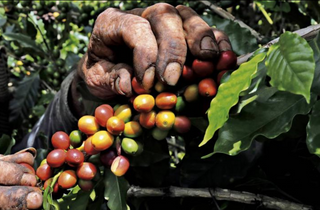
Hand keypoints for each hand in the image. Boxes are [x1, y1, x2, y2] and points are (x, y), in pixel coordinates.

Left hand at [78, 4, 232, 98]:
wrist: (107, 73)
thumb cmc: (102, 73)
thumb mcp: (96, 79)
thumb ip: (111, 79)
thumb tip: (130, 85)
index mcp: (113, 22)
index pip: (134, 26)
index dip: (145, 53)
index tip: (148, 82)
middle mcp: (141, 14)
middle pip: (165, 16)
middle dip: (173, 48)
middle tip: (173, 79)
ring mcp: (164, 21)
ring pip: (187, 17)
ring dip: (201, 39)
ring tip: (207, 61)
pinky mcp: (183, 33)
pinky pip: (206, 31)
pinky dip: (217, 43)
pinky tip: (223, 58)